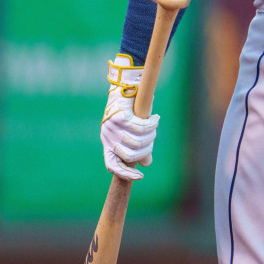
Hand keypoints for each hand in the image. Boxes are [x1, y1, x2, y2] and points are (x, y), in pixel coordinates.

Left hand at [100, 54, 159, 179]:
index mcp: (107, 144)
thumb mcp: (128, 131)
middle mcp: (108, 138)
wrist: (123, 87)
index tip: (140, 176)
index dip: (126, 174)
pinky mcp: (121, 118)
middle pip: (130, 155)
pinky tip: (155, 118)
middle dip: (146, 149)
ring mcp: (113, 129)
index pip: (112, 166)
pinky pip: (141, 127)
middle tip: (152, 138)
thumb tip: (146, 164)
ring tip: (154, 126)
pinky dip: (152, 124)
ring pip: (138, 141)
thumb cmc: (127, 111)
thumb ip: (137, 146)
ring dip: (151, 134)